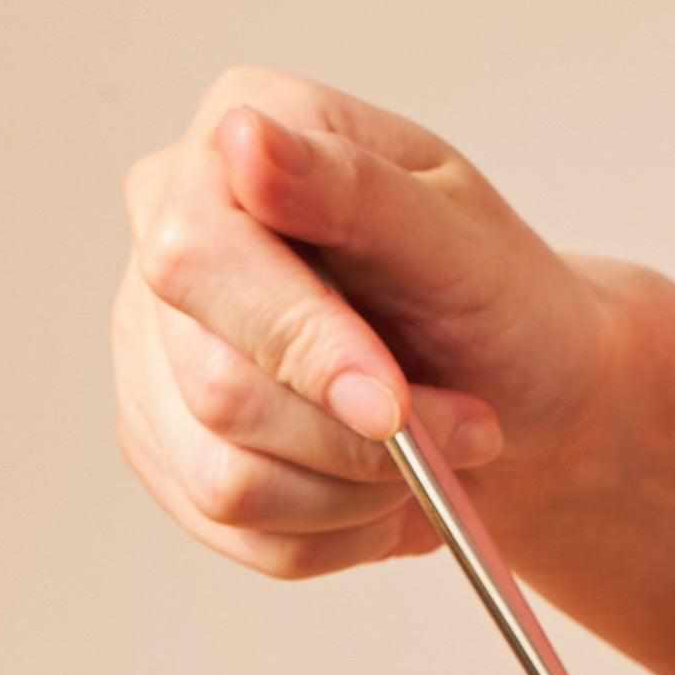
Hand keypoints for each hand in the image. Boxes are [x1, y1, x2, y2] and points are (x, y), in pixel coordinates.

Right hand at [114, 68, 616, 579]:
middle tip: (468, 432)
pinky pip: (236, 532)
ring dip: (355, 494)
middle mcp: (168, 243)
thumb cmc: (494, 298)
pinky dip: (336, 533)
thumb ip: (351, 189)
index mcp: (228, 144)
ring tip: (429, 462)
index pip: (199, 255)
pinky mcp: (169, 450)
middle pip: (216, 387)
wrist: (519, 393)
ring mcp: (155, 355)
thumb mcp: (457, 233)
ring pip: (224, 480)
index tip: (391, 403)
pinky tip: (383, 493)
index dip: (297, 343)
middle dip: (356, 439)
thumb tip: (245, 141)